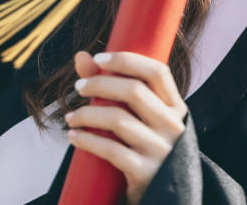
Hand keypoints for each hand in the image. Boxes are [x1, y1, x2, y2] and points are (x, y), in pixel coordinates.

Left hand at [66, 50, 188, 204]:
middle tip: (78, 87)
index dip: (126, 60)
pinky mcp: (145, 173)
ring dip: (86, 114)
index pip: (157, 71)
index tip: (98, 58)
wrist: (162, 193)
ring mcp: (161, 150)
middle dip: (99, 84)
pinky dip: (87, 140)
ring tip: (70, 117)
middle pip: (133, 91)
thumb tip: (81, 56)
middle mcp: (173, 126)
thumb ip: (112, 86)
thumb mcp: (139, 117)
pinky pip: (111, 150)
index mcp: (175, 107)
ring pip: (118, 119)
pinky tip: (74, 136)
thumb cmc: (143, 145)